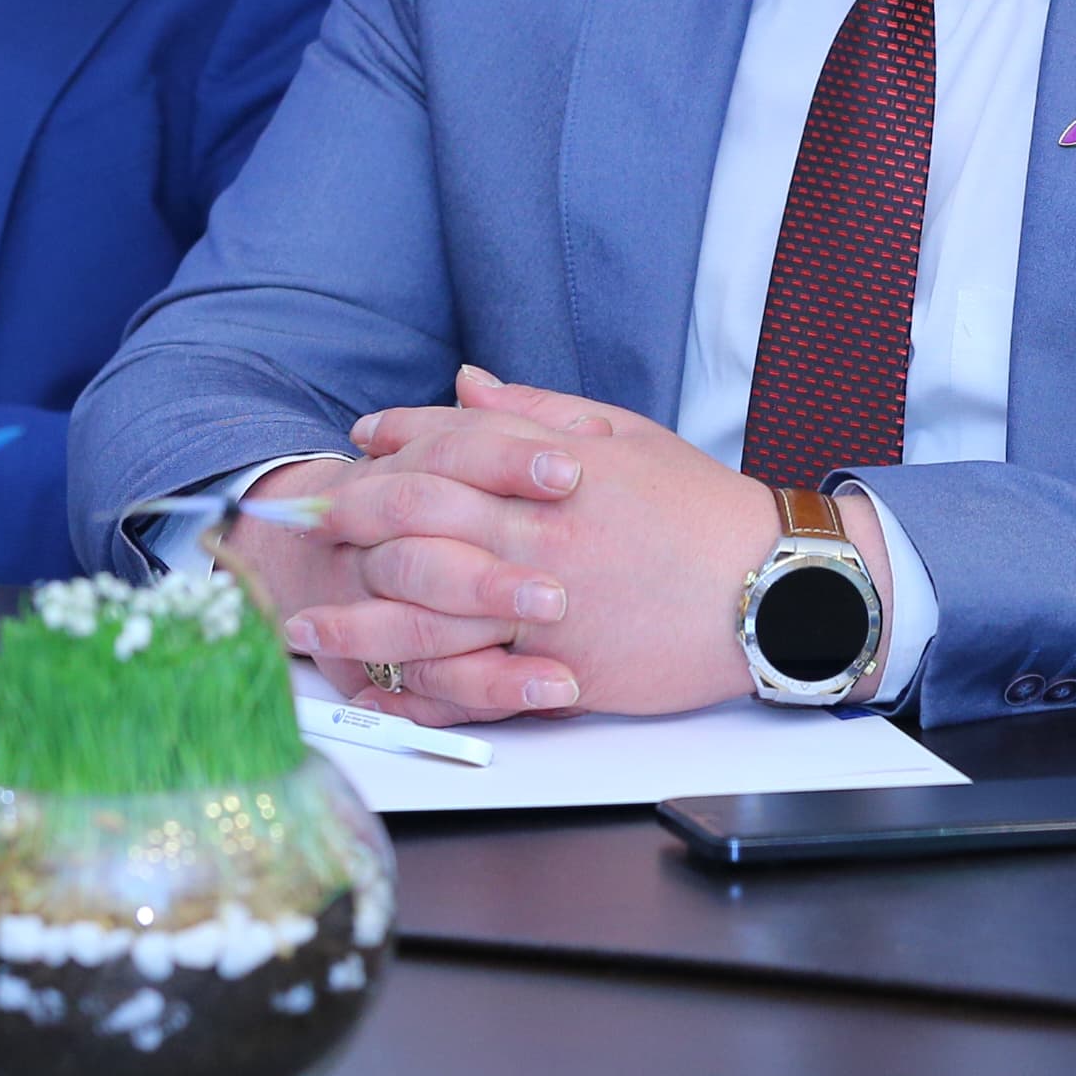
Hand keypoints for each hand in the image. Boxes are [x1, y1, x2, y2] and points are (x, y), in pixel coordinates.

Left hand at [254, 370, 882, 726]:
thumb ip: (539, 410)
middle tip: (307, 523)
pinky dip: (412, 692)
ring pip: (423, 610)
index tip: (361, 442)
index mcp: (555, 469)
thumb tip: (465, 383)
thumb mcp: (628, 437)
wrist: (772, 592)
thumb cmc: (703, 513)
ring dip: (354, 615)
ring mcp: (541, 607)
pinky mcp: (555, 671)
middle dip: (351, 518)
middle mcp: (536, 534)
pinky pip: (466, 685)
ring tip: (303, 622)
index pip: (453, 441)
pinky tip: (372, 690)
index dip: (398, 439)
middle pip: (416, 519)